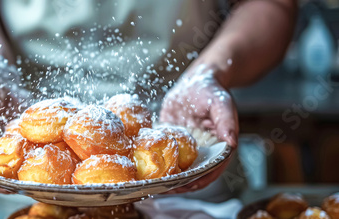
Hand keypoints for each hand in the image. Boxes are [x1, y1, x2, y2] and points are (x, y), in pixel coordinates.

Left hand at [159, 64, 238, 192]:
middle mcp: (201, 153)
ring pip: (177, 170)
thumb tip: (231, 142)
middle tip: (162, 188)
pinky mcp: (171, 142)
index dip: (198, 181)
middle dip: (178, 185)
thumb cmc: (211, 91)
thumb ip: (227, 122)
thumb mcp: (221, 103)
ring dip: (165, 178)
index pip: (210, 171)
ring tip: (151, 183)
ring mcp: (186, 149)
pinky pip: (163, 156)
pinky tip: (142, 168)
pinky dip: (155, 163)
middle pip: (192, 176)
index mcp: (218, 149)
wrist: (195, 82)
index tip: (185, 185)